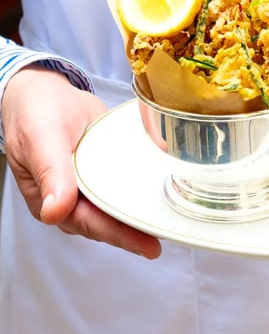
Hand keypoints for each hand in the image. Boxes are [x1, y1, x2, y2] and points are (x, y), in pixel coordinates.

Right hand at [1, 64, 160, 258]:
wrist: (42, 88)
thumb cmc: (34, 111)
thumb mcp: (41, 138)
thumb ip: (50, 173)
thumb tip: (54, 211)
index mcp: (50, 198)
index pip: (90, 223)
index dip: (119, 235)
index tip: (148, 245)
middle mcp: (70, 197)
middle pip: (107, 221)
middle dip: (136, 232)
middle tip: (168, 236)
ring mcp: (87, 184)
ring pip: (116, 206)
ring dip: (139, 214)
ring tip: (169, 222)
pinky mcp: (101, 168)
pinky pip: (121, 183)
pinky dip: (139, 188)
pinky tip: (161, 190)